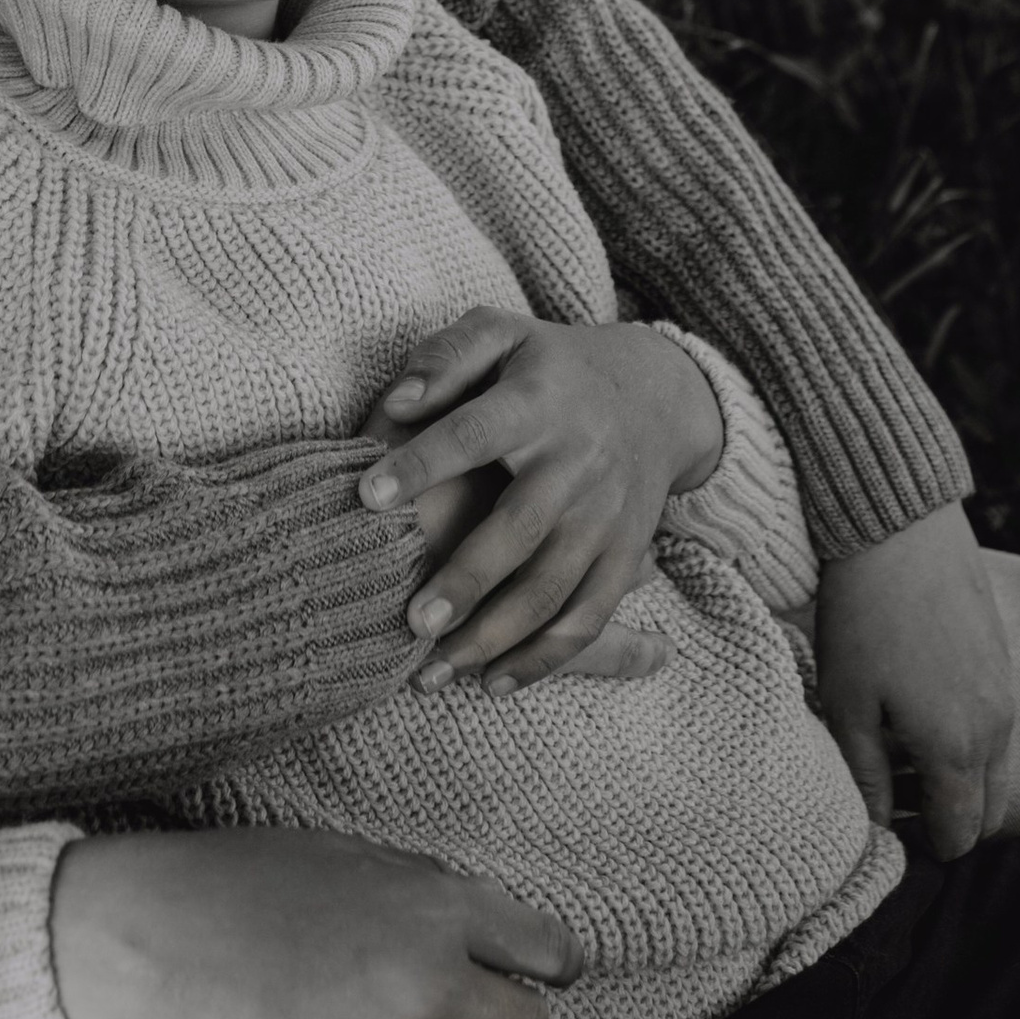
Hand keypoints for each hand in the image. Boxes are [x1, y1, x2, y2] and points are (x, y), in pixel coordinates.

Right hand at [48, 830, 579, 1018]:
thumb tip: (475, 924)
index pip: (544, 948)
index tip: (547, 965)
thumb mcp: (351, 855)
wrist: (166, 943)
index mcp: (437, 907)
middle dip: (511, 1011)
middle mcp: (435, 982)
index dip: (551, 959)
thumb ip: (425, 892)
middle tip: (484, 998)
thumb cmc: (247, 881)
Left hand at [358, 309, 723, 688]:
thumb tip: (396, 401)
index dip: (422, 462)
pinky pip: (586, 618)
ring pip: (554, 587)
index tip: (365, 495)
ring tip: (437, 668)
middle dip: (467, 577)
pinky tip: (491, 684)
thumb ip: (446, 358)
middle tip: (411, 620)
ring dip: (497, 634)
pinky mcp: (624, 557)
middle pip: (522, 526)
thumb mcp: (502, 334)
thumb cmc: (547, 365)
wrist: (654, 395)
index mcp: (537, 402)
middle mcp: (576, 461)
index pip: (473, 431)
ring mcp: (605, 516)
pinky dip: (542, 659)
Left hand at [815, 501, 1013, 859]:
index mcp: (957, 750)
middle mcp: (996, 727)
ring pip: (993, 765)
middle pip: (988, 810)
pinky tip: (916, 699)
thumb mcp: (846, 702)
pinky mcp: (1001, 654)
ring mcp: (1005, 689)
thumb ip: (866, 775)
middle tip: (892, 793)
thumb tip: (873, 828)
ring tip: (895, 745)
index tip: (888, 830)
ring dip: (957, 775)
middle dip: (948, 817)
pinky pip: (995, 721)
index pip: (960, 835)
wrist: (899, 523)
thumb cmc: (863, 613)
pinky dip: (966, 734)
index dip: (924, 845)